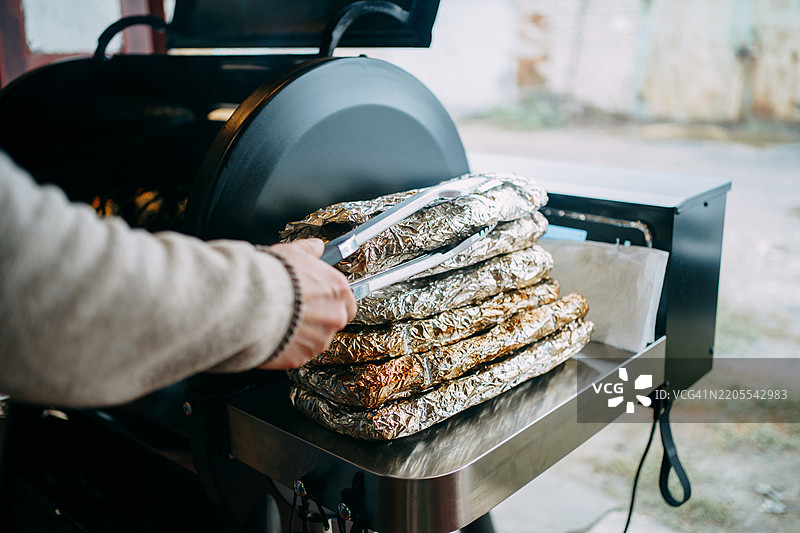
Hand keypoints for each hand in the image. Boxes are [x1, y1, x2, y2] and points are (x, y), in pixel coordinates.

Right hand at [259, 238, 356, 368]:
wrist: (250, 302)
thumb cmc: (273, 277)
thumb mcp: (292, 252)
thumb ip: (309, 250)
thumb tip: (317, 246)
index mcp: (338, 290)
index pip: (348, 302)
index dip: (333, 301)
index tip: (320, 299)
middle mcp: (334, 316)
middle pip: (333, 322)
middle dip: (318, 318)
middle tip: (297, 309)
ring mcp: (319, 339)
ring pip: (316, 339)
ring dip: (303, 333)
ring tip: (281, 320)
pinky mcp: (301, 357)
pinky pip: (297, 352)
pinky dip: (288, 346)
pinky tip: (274, 332)